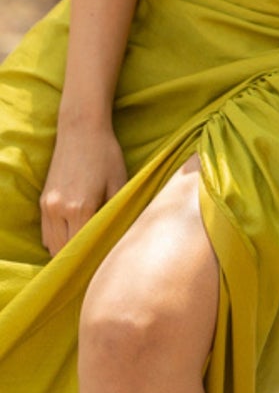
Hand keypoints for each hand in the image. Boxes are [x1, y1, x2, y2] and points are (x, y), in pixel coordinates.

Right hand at [41, 113, 127, 254]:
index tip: (104, 263)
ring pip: (51, 245)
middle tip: (95, 261)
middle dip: (78, 259)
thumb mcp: (120, 183)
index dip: (92, 259)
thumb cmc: (106, 155)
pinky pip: (46, 233)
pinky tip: (73, 236)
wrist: (82, 129)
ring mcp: (47, 206)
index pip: (81, 249)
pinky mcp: (43, 201)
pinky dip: (57, 240)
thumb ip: (118, 212)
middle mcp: (59, 209)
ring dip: (65, 251)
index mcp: (80, 207)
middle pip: (64, 252)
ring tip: (84, 251)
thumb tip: (121, 238)